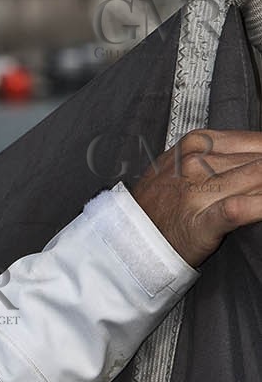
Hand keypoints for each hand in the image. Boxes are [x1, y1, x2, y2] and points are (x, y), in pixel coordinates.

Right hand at [130, 129, 261, 267]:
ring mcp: (199, 191)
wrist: (132, 239)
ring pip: (258, 179)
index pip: (256, 141)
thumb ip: (225, 157)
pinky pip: (244, 208)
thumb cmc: (162, 205)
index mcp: (196, 144)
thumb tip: (260, 155)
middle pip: (260, 161)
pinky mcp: (203, 220)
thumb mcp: (185, 165)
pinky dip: (261, 206)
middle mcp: (197, 163)